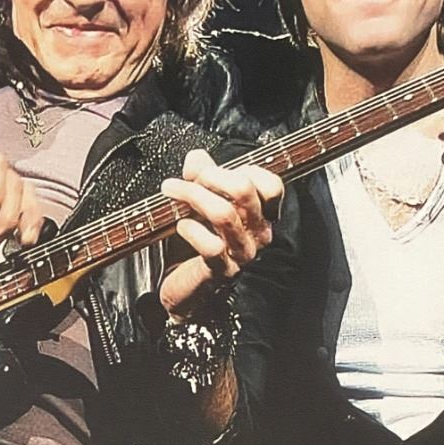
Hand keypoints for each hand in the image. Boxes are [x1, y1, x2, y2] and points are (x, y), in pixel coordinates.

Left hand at [158, 149, 282, 319]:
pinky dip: (192, 230)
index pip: (271, 185)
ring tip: (171, 191)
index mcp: (259, 215)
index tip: (214, 172)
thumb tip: (197, 157)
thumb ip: (201, 177)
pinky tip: (180, 226)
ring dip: (193, 197)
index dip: (243, 170)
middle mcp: (257, 234)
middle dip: (210, 177)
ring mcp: (242, 254)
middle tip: (185, 179)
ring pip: (225, 214)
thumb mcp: (198, 203)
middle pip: (244, 191)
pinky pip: (212, 246)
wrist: (184, 287)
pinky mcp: (222, 272)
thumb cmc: (194, 245)